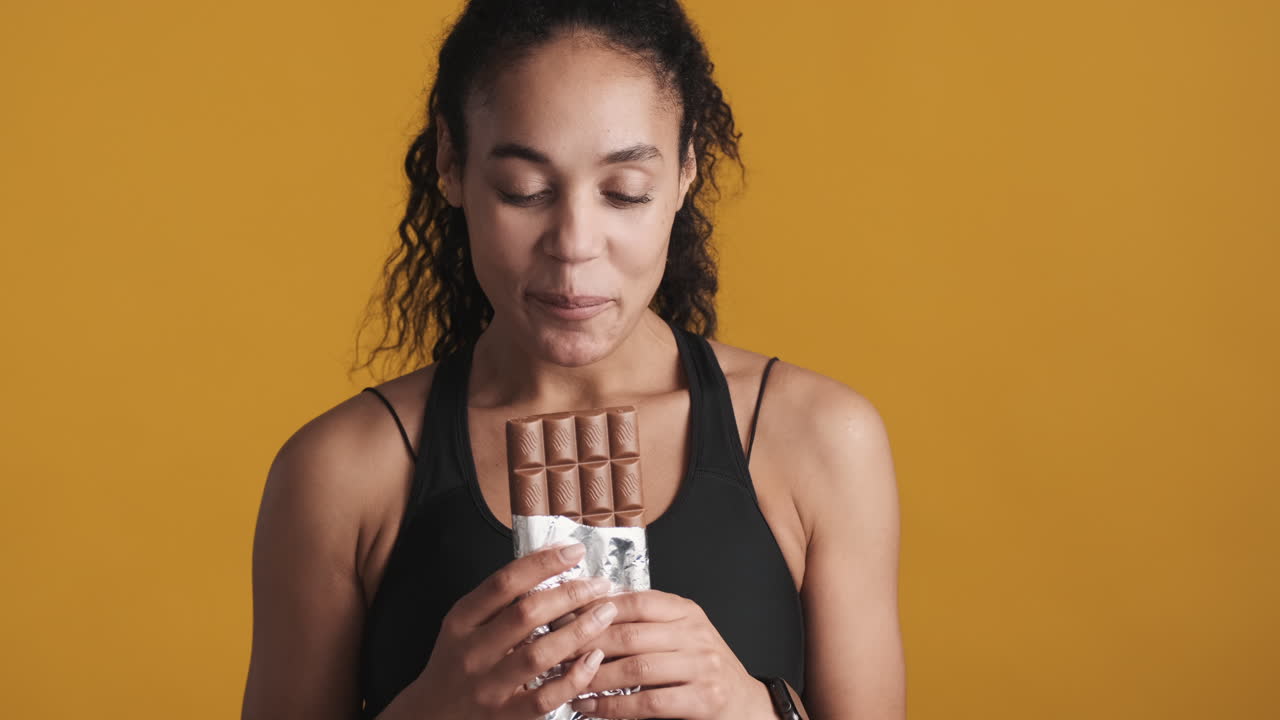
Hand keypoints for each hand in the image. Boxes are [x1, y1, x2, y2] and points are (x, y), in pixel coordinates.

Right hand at [407, 542, 620, 719]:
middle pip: (526, 614)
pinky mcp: (506, 717)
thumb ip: (498, 599)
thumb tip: (549, 560)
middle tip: (600, 584)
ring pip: (540, 654)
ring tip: (606, 612)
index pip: (504, 583)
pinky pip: (546, 696)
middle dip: (570, 593)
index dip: (542, 563)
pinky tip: (593, 659)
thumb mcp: (463, 625)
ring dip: (579, 630)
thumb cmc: (455, 664)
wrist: (431, 717)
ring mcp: (489, 687)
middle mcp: (472, 652)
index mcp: (461, 621)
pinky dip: (573, 677)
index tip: (573, 550)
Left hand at [567, 590, 773, 719]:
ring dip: (594, 678)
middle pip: (630, 634)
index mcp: (686, 611)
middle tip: (555, 653)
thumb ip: (645, 623)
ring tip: (567, 683)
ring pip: (635, 668)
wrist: (748, 704)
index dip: (596, 609)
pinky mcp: (704, 699)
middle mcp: (696, 633)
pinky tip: (590, 707)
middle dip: (587, 645)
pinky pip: (648, 702)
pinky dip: (613, 707)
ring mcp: (702, 666)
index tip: (563, 618)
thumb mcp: (681, 634)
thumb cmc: (703, 668)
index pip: (635, 601)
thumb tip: (589, 611)